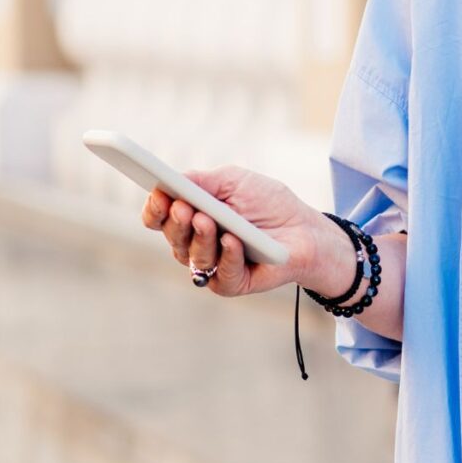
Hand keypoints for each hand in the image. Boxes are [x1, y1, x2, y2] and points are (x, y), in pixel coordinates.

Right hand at [140, 166, 339, 297]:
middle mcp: (196, 243)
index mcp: (191, 217)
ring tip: (207, 220)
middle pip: (172, 237)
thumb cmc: (269, 204)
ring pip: (194, 256)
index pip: (160, 218)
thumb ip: (203, 181)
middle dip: (176, 222)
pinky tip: (232, 241)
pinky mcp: (232, 283)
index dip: (155, 209)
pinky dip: (227, 256)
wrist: (306, 229)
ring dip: (201, 237)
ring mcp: (213, 265)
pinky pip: (222, 274)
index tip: (160, 195)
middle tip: (183, 207)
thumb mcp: (236, 182)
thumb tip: (173, 180)